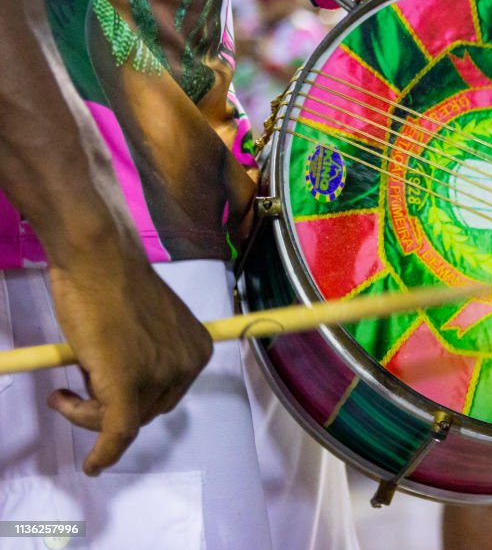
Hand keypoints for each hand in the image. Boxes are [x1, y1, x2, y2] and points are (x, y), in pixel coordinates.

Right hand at [46, 248, 211, 475]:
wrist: (97, 259)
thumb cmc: (114, 284)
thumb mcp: (146, 327)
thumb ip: (147, 356)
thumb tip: (128, 387)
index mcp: (197, 350)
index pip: (165, 393)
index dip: (133, 398)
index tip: (100, 388)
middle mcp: (187, 364)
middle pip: (147, 409)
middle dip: (109, 406)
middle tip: (73, 390)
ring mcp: (160, 374)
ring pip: (123, 420)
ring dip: (88, 414)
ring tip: (62, 392)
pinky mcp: (128, 383)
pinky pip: (118, 431)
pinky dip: (104, 452)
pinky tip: (92, 464)